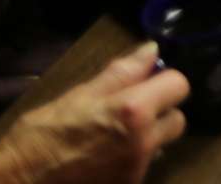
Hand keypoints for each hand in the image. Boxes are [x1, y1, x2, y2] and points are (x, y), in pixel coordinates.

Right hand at [0, 42, 187, 183]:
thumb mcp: (78, 95)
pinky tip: (103, 157)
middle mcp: (144, 143)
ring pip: (162, 145)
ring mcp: (137, 170)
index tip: (146, 83)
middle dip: (161, 111)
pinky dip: (132, 158)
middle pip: (178, 120)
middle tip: (130, 110)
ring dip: (148, 137)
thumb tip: (152, 50)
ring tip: (112, 136)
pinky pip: (143, 166)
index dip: (164, 81)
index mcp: (133, 112)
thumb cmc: (41, 134)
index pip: (179, 85)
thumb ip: (122, 73)